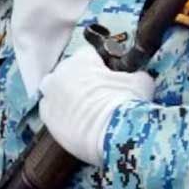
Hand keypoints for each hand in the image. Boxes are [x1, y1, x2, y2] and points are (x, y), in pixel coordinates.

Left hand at [39, 45, 154, 164]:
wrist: (112, 134)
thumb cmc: (127, 103)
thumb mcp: (141, 82)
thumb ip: (136, 74)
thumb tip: (137, 76)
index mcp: (81, 59)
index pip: (89, 54)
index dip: (102, 65)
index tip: (112, 77)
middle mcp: (60, 73)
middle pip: (70, 72)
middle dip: (82, 80)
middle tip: (100, 96)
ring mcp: (50, 96)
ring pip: (57, 91)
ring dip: (68, 96)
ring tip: (87, 111)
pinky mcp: (46, 118)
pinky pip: (52, 111)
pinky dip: (62, 115)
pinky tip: (77, 123)